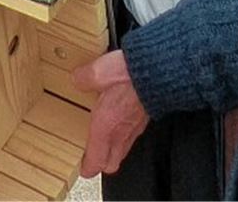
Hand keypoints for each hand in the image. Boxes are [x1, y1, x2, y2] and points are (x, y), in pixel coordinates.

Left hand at [73, 50, 148, 176]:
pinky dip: (122, 133)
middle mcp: (121, 131)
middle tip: (90, 153)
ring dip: (111, 147)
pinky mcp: (144, 118)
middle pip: (111, 163)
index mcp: (106, 126)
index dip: (87, 167)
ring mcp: (135, 127)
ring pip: (122, 150)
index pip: (97, 160)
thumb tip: (78, 79)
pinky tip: (118, 116)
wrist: (160, 70)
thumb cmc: (132, 74)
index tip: (82, 166)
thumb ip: (84, 78)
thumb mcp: (98, 72)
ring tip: (101, 135)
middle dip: (100, 161)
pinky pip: (131, 135)